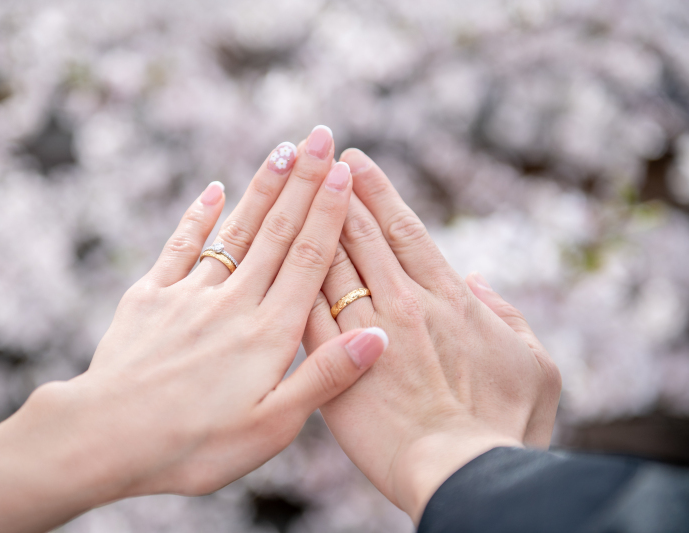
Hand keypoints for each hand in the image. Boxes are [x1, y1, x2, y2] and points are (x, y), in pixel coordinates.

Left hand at [0, 127, 387, 532]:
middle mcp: (233, 302)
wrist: (105, 438)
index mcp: (268, 333)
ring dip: (260, 189)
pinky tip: (213, 190)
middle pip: (276, 232)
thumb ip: (325, 377)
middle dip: (301, 181)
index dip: (327, 211)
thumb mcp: (271, 426)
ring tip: (281, 149)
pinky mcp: (151, 298)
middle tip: (319, 135)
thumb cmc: (195, 444)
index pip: (307, 259)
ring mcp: (189, 295)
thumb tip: (377, 335)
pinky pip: (180, 248)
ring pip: (234, 231)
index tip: (341, 169)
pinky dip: (198, 216)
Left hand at [302, 149, 561, 521]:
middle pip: (356, 235)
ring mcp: (356, 332)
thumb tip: (479, 283)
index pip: (401, 231)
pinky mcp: (324, 364)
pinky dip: (287, 277)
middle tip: (314, 154)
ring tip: (287, 182)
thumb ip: (505, 316)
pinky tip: (269, 251)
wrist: (455, 474)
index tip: (354, 161)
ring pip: (322, 262)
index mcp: (444, 301)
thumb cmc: (502, 427)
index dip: (375, 192)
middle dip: (332, 190)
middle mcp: (397, 304)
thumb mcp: (534, 368)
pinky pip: (299, 308)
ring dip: (304, 218)